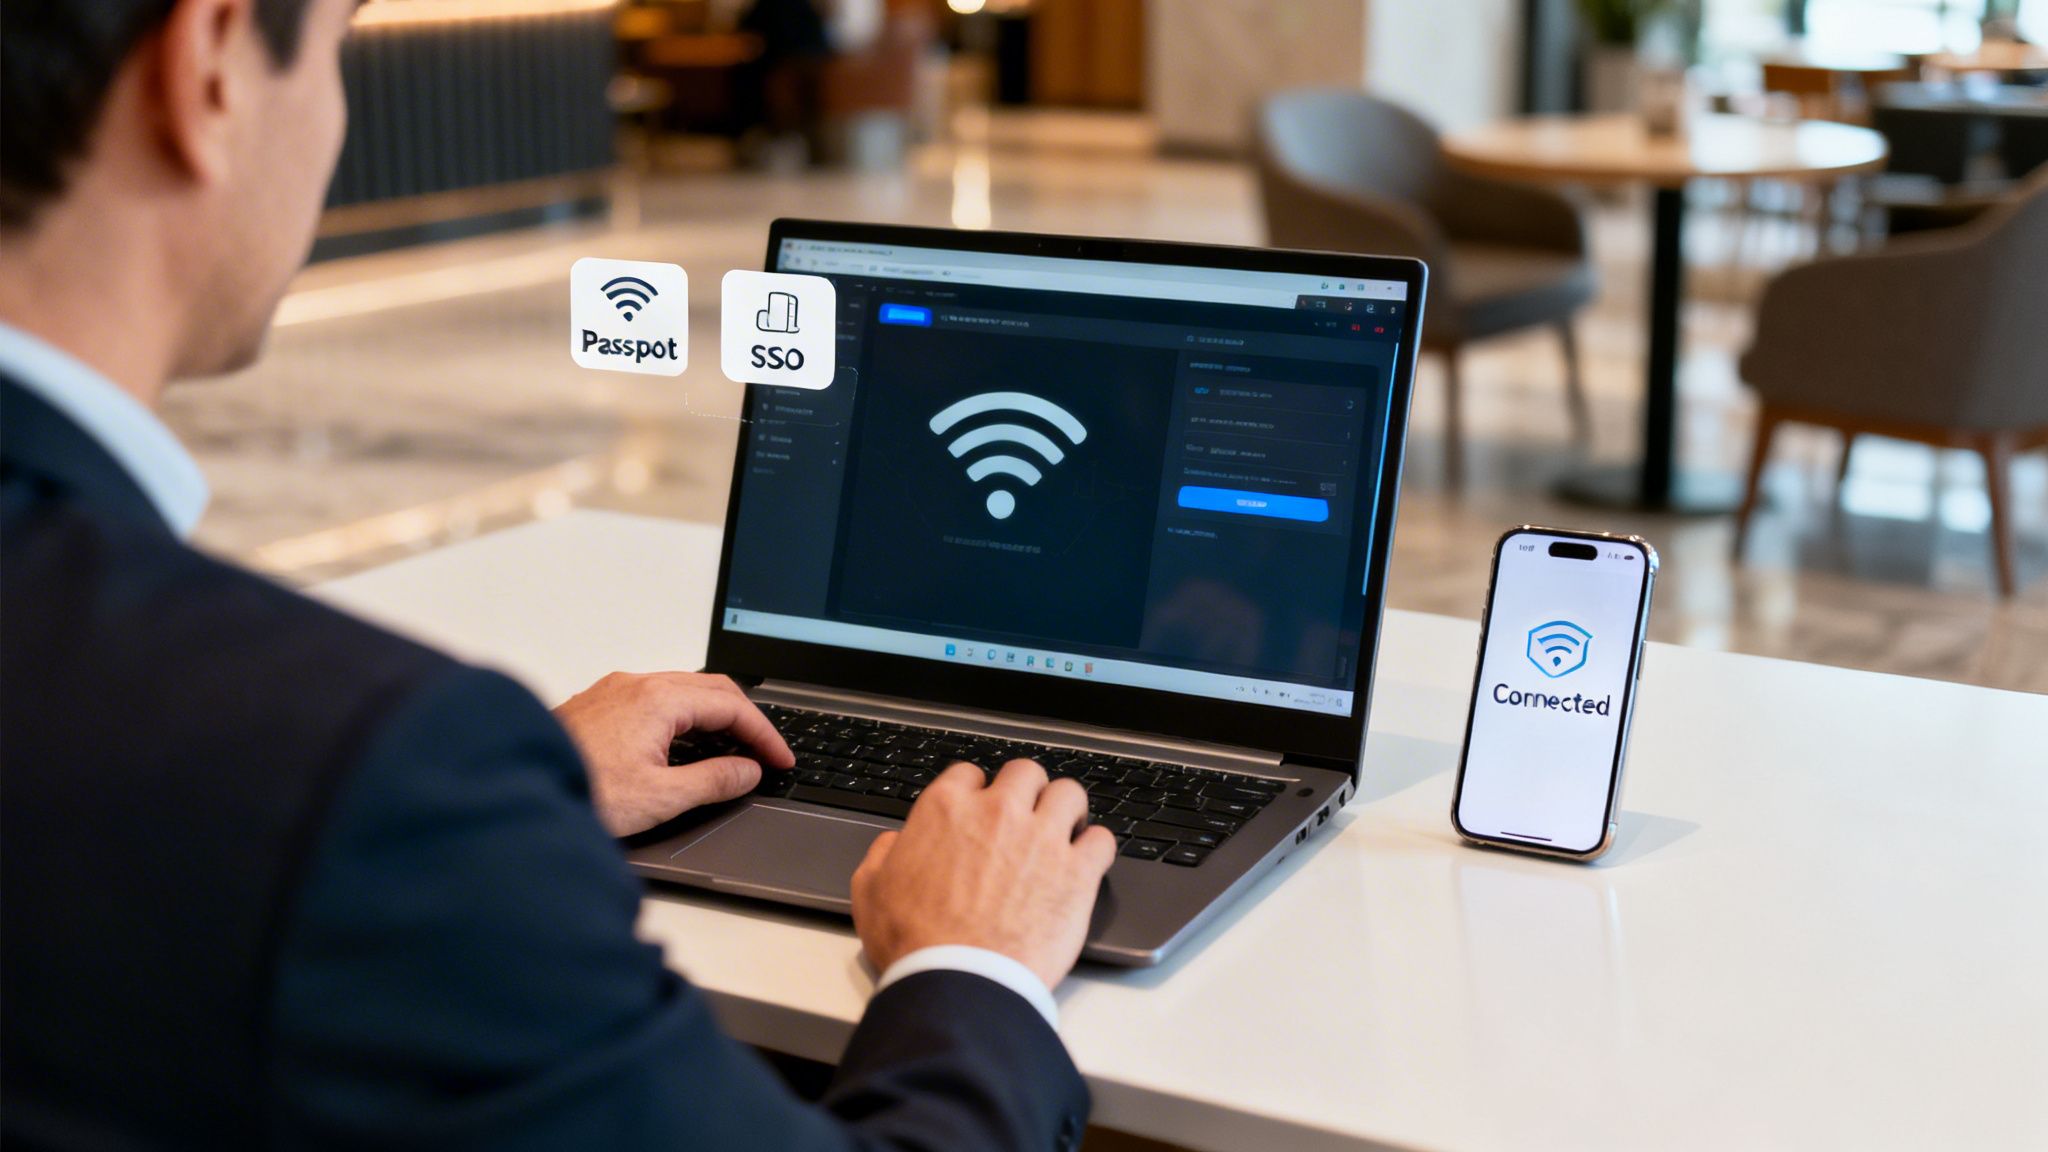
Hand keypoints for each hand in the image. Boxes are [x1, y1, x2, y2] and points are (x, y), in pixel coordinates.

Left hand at [552, 672, 794, 836]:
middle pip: (711, 689)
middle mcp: (637, 685)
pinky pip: (657, 698)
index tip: (780, 759)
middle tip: (765, 751)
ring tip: (733, 748)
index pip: (732, 707)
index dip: (764, 734)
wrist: (514, 790)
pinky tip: (685, 743)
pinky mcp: (598, 704)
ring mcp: (614, 691)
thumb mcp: (660, 797)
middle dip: (745, 719)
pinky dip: (685, 716)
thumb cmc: (577, 791)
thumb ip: (713, 781)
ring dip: (714, 715)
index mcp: (659, 700)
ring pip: (683, 691)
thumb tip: (747, 770)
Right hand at [851, 760, 1116, 991]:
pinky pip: (1102, 839)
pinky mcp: (1077, 872)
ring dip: (1067, 809)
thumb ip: (882, 856)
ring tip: (1063, 829)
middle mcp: (998, 812)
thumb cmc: (916, 943)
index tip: (979, 811)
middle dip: (1026, 791)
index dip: (975, 793)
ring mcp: (1042, 838)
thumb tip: (893, 844)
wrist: (960, 981)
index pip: (969, 774)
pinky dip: (1096, 847)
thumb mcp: (870, 892)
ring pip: (1069, 793)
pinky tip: (1087, 860)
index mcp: (946, 809)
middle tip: (1025, 817)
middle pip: (1025, 773)